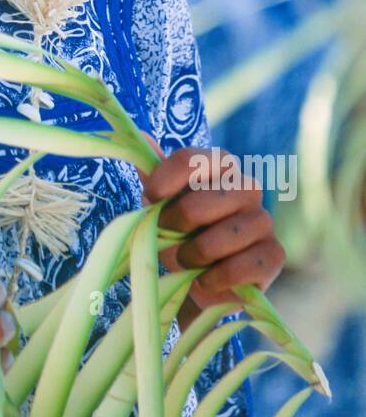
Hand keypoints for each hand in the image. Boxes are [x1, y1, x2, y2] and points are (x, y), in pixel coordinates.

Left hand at [140, 144, 284, 311]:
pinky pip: (242, 267)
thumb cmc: (181, 232)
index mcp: (221, 166)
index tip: (149, 199)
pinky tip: (207, 279)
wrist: (201, 277)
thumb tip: (142, 136)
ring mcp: (264, 220)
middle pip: (201, 202)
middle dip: (175, 226)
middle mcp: (248, 187)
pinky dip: (217, 277)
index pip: (191, 159)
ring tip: (187, 261)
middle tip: (166, 238)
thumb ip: (155, 174)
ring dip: (195, 255)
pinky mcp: (275, 254)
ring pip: (223, 237)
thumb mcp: (163, 204)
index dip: (164, 181)